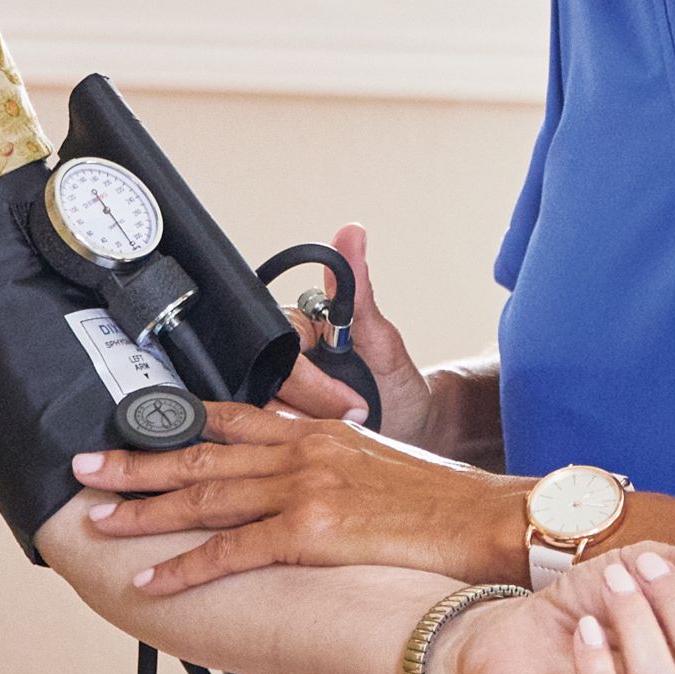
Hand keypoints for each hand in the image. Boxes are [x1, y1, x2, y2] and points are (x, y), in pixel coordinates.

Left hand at [75, 397, 525, 595]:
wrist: (484, 518)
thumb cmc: (440, 502)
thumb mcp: (377, 462)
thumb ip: (330, 462)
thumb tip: (303, 479)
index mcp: (316, 432)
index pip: (233, 418)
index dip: (177, 424)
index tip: (134, 428)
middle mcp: (303, 450)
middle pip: (203, 452)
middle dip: (138, 460)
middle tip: (86, 467)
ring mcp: (304, 488)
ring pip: (205, 495)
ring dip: (146, 508)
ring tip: (100, 516)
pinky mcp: (311, 530)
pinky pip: (232, 550)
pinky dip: (185, 566)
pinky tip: (152, 578)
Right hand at [272, 221, 424, 427]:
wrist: (410, 431)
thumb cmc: (397, 383)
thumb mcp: (383, 341)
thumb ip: (360, 293)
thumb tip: (351, 234)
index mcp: (301, 326)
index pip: (280, 342)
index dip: (309, 376)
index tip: (348, 395)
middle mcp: (280, 356)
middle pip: (269, 380)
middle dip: (319, 404)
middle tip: (360, 410)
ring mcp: (274, 394)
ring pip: (264, 411)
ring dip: (311, 425)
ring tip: (350, 423)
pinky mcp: (275, 426)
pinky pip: (267, 434)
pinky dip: (300, 439)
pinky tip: (328, 437)